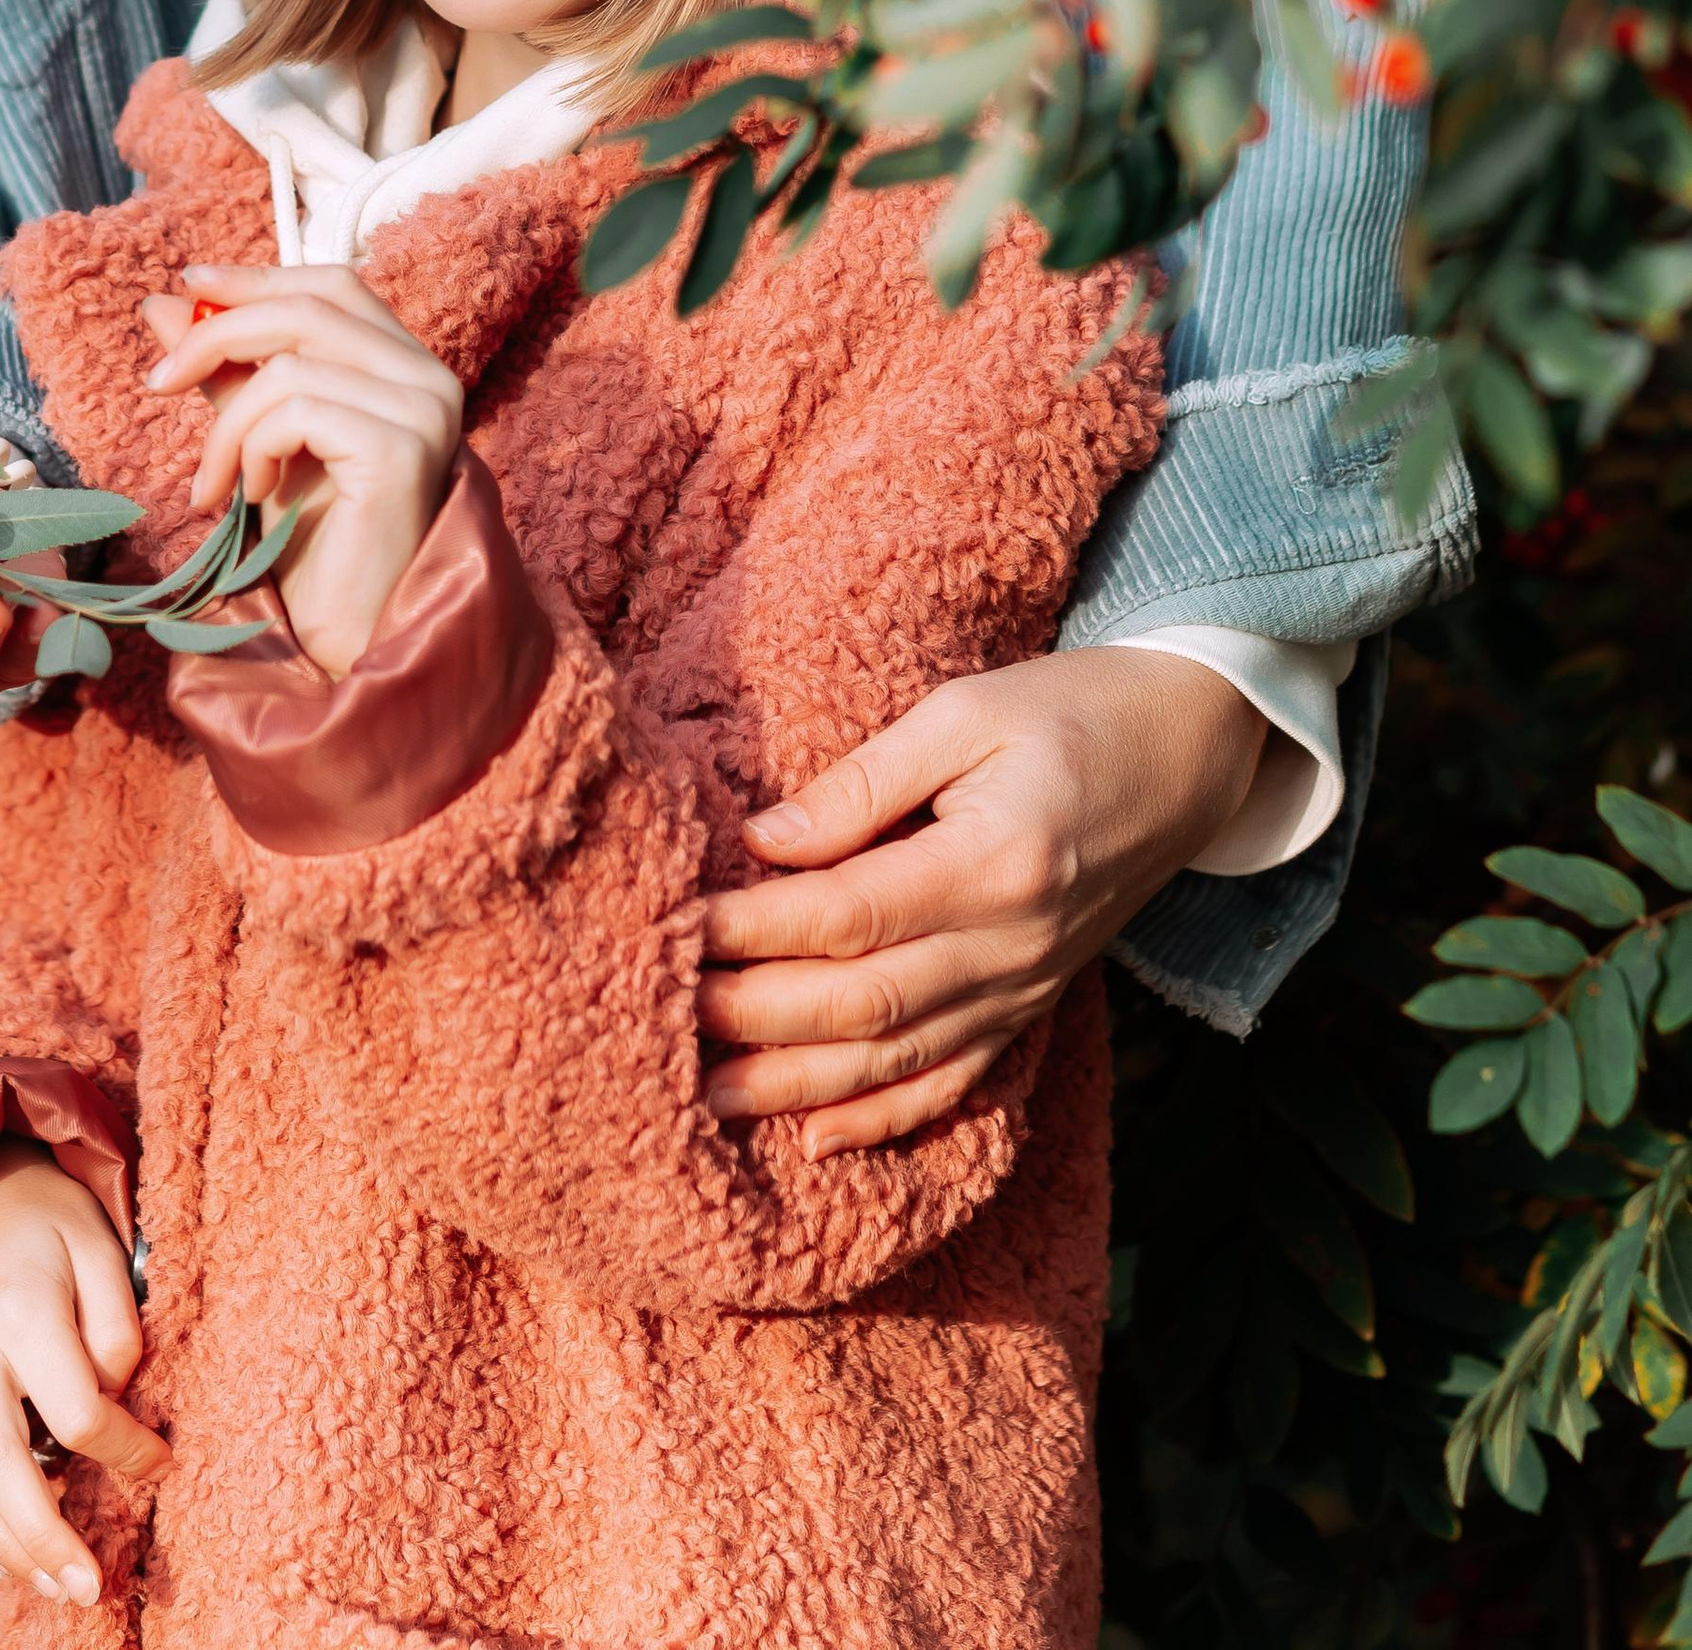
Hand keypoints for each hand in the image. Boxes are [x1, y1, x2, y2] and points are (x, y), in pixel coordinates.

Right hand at [0, 1146, 166, 1600]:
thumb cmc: (45, 1222)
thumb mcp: (101, 1243)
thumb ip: (118, 1325)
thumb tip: (115, 1400)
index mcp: (19, 1308)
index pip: (77, 1409)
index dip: (126, 1450)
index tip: (160, 1462)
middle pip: (0, 1466)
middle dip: (45, 1539)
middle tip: (90, 1589)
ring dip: (6, 1550)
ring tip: (59, 1587)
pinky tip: (8, 1553)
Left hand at [142, 264, 461, 681]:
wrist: (349, 635)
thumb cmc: (313, 544)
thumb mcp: (260, 439)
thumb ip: (224, 371)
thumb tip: (163, 305)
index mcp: (405, 366)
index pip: (332, 285)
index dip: (257, 278)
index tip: (188, 285)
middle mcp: (429, 377)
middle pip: (307, 309)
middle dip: (217, 337)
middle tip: (157, 381)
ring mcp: (424, 410)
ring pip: (290, 365)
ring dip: (226, 425)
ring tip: (212, 485)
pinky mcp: (403, 448)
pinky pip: (297, 409)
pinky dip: (253, 448)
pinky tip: (252, 497)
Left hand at [695, 650, 1268, 1154]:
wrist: (1187, 751)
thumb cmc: (1068, 709)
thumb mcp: (964, 712)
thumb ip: (862, 783)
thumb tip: (763, 842)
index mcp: (994, 861)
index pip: (847, 913)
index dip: (754, 930)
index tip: (675, 929)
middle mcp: (1012, 945)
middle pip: (862, 1001)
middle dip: (754, 1017)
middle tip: (660, 1020)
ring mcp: (1026, 989)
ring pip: (898, 1059)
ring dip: (797, 1087)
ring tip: (706, 1100)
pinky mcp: (1031, 1007)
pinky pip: (955, 1082)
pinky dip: (886, 1119)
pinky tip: (819, 1139)